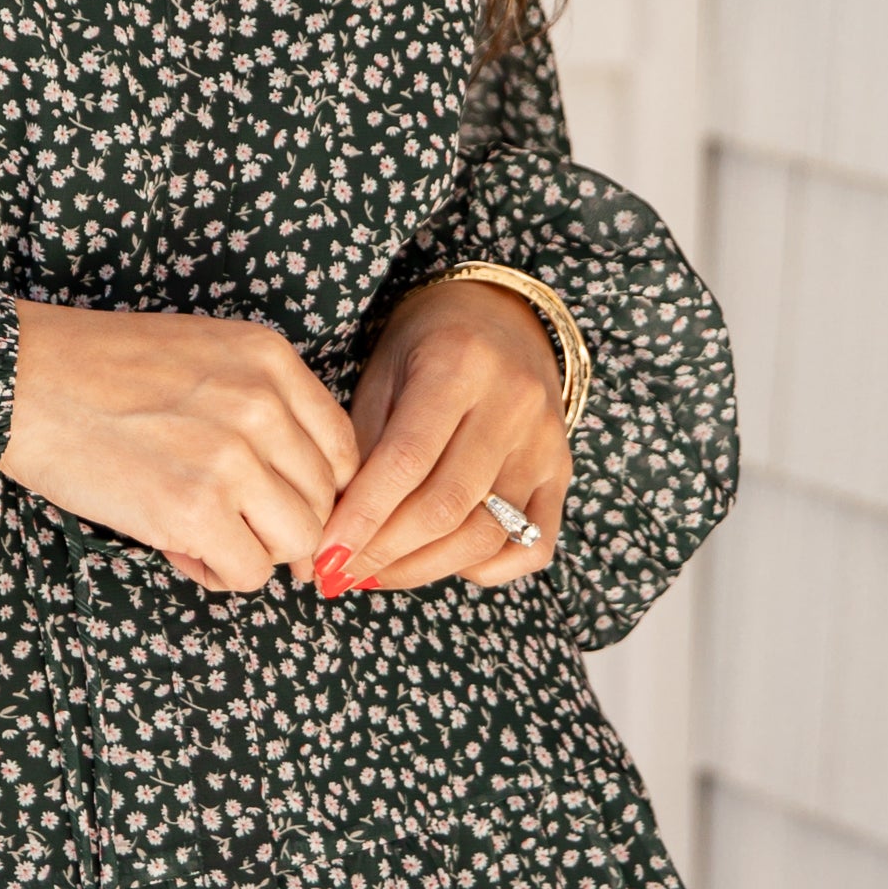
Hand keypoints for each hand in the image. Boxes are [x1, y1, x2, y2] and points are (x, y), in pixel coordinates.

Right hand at [0, 302, 359, 591]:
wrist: (21, 381)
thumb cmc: (98, 373)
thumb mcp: (201, 357)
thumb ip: (260, 410)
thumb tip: (300, 503)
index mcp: (270, 361)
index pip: (341, 448)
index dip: (320, 493)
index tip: (287, 511)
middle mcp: (263, 405)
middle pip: (325, 500)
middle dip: (283, 527)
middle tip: (231, 527)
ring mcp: (233, 459)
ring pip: (297, 541)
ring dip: (256, 552)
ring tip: (204, 538)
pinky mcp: (195, 510)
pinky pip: (249, 572)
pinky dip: (220, 574)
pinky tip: (180, 550)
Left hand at [311, 279, 570, 596]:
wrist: (499, 314)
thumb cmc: (426, 346)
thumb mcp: (382, 375)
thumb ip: (361, 449)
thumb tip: (331, 536)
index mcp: (458, 366)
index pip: (405, 461)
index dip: (361, 518)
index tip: (324, 555)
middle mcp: (513, 404)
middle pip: (447, 507)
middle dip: (385, 553)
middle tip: (342, 573)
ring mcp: (546, 442)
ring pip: (487, 535)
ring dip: (423, 569)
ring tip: (377, 574)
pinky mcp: (563, 472)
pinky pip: (533, 546)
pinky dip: (485, 570)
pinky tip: (442, 562)